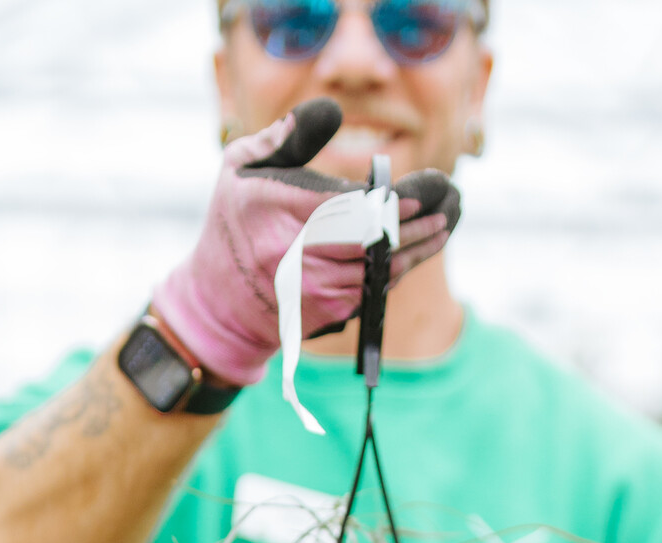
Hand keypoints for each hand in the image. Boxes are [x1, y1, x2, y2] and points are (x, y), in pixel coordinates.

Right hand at [152, 98, 460, 387]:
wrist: (220, 299)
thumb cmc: (235, 220)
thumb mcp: (240, 165)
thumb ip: (286, 136)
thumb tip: (333, 110)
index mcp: (272, 209)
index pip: (341, 208)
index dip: (384, 206)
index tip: (417, 196)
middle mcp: (290, 253)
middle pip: (365, 242)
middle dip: (409, 228)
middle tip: (442, 213)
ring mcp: (307, 290)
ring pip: (372, 271)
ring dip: (411, 253)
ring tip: (440, 230)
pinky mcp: (320, 314)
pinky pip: (366, 292)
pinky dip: (391, 274)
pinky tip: (412, 255)